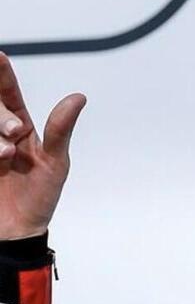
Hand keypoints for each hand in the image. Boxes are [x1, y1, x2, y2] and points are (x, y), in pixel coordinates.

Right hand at [0, 53, 85, 239]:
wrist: (18, 231)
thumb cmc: (41, 197)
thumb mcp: (55, 163)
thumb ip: (60, 129)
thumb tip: (78, 97)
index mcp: (18, 127)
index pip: (7, 92)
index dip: (1, 73)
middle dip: (0, 115)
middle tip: (14, 132)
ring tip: (5, 156)